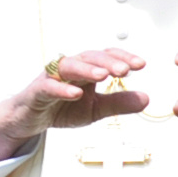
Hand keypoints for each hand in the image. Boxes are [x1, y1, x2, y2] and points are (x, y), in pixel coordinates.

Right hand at [0, 48, 149, 160]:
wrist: (30, 120)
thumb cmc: (62, 108)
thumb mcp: (96, 109)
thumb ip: (118, 103)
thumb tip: (147, 99)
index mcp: (86, 70)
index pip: (106, 57)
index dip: (122, 58)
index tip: (141, 65)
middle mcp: (70, 68)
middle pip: (89, 57)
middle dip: (108, 62)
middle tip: (126, 70)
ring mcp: (52, 77)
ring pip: (69, 66)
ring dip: (87, 69)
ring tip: (104, 75)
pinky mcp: (37, 91)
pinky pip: (49, 86)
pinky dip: (62, 88)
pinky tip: (76, 93)